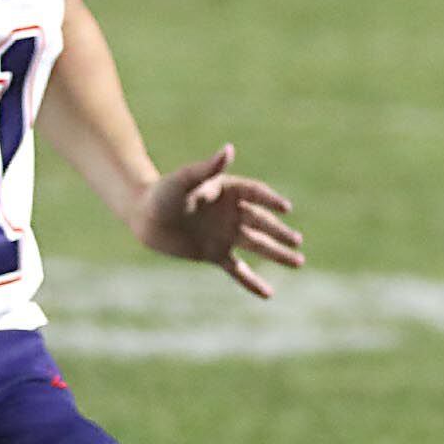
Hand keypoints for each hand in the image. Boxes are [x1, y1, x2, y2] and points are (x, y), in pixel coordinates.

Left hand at [135, 144, 305, 298]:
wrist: (144, 216)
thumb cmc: (162, 192)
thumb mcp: (184, 179)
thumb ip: (208, 168)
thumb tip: (229, 149)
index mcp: (228, 190)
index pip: (256, 194)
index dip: (270, 200)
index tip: (285, 208)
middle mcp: (232, 212)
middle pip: (261, 222)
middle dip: (280, 233)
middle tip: (297, 241)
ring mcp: (226, 234)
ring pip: (258, 245)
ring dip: (277, 254)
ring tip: (299, 262)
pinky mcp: (216, 254)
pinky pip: (238, 270)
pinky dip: (252, 282)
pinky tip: (268, 294)